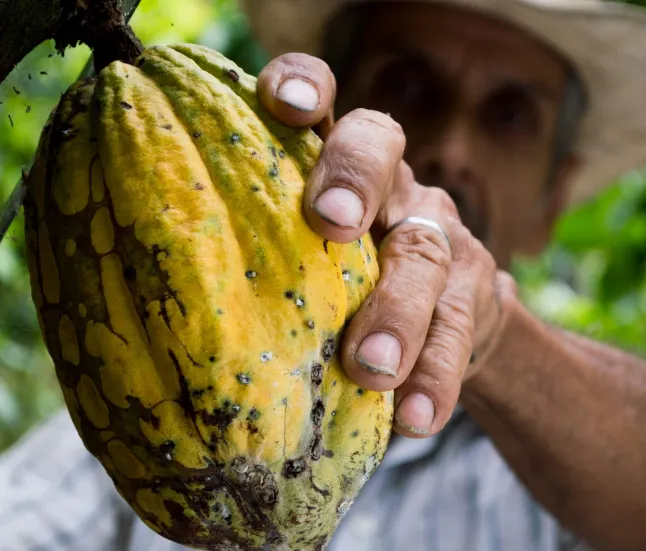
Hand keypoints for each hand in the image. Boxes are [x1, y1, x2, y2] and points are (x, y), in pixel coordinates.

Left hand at [257, 54, 514, 437]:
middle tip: (330, 223)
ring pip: (425, 253)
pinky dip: (436, 376)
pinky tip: (417, 418)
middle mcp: (392, 183)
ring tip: (371, 368)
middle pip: (381, 149)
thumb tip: (151, 295)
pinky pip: (458, 332)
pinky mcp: (474, 293)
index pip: (323, 101)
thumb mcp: (304, 256)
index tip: (280, 103)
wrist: (448, 321)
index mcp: (336, 163)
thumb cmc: (344, 286)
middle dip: (354, 178)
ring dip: (398, 311)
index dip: (304, 86)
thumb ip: (259, 254)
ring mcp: (439, 234)